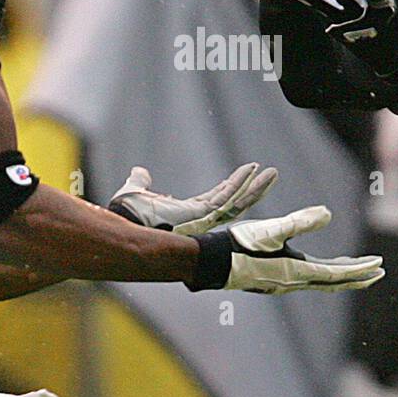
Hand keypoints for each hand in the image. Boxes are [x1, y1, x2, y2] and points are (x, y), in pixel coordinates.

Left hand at [109, 162, 278, 235]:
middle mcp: (200, 219)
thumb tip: (139, 172)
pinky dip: (240, 183)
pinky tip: (253, 170)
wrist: (125, 227)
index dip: (231, 187)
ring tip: (272, 173)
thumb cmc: (128, 218)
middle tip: (270, 176)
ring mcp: (204, 218)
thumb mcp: (136, 193)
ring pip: (237, 202)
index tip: (245, 175)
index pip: (217, 200)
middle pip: (234, 203)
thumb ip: (141, 183)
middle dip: (253, 190)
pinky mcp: (203, 214)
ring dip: (256, 187)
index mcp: (188, 214)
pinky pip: (227, 197)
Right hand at [190, 206, 383, 293]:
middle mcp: (292, 282)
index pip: (337, 274)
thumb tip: (328, 214)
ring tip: (352, 269)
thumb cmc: (237, 244)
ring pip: (318, 282)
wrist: (207, 262)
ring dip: (338, 276)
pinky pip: (305, 279)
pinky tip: (313, 269)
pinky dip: (320, 274)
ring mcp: (280, 283)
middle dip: (356, 276)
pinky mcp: (269, 280)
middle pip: (333, 282)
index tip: (380, 265)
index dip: (360, 269)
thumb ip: (299, 221)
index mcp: (296, 272)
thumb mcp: (270, 229)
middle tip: (378, 272)